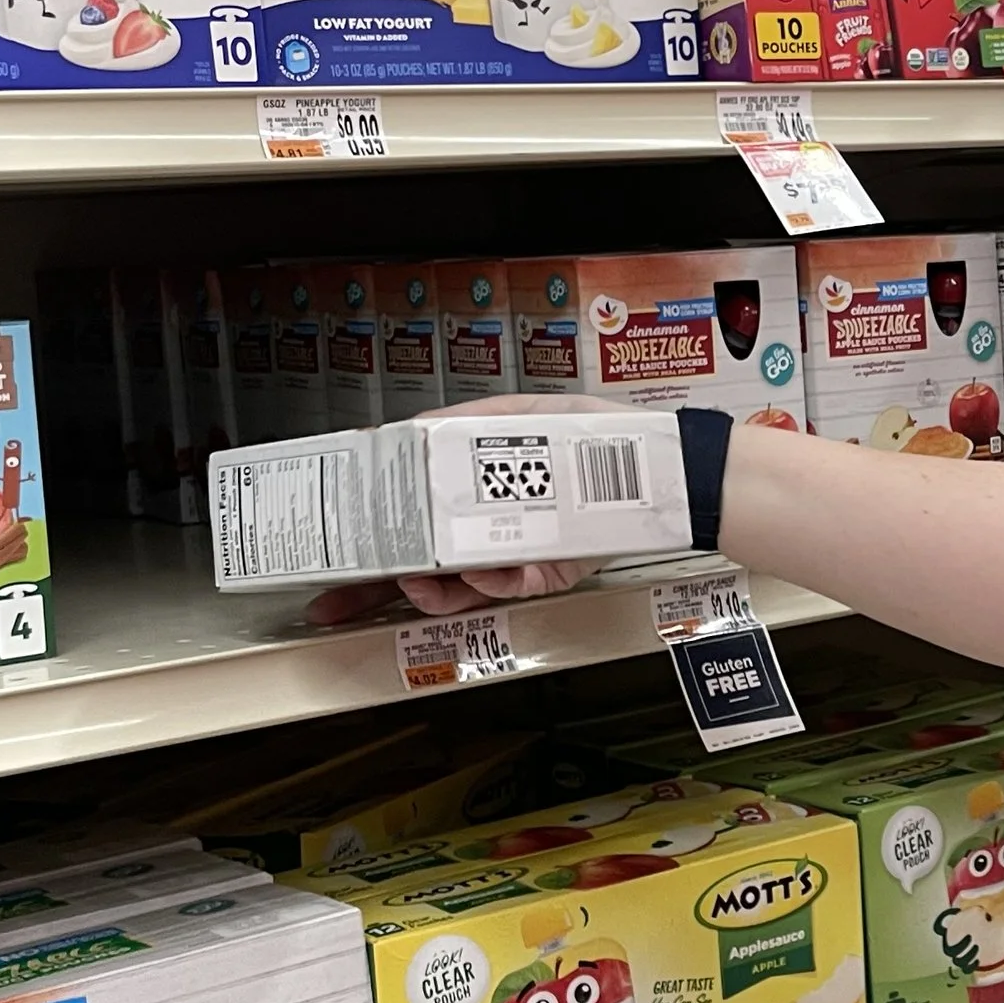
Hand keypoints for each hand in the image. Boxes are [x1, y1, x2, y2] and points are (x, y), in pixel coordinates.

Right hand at [361, 390, 634, 619]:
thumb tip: (412, 428)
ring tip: (420, 582)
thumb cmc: (590, 434)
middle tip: (361, 582)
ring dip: (434, 588)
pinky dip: (493, 582)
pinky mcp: (548, 573)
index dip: (380, 530)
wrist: (656, 465)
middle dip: (388, 578)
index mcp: (476, 491)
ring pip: (460, 585)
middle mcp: (490, 527)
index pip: (416, 515)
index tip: (347, 541)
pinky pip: (511, 585)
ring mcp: (516, 554)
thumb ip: (467, 422)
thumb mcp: (522, 414)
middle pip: (425, 561)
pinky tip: (484, 570)